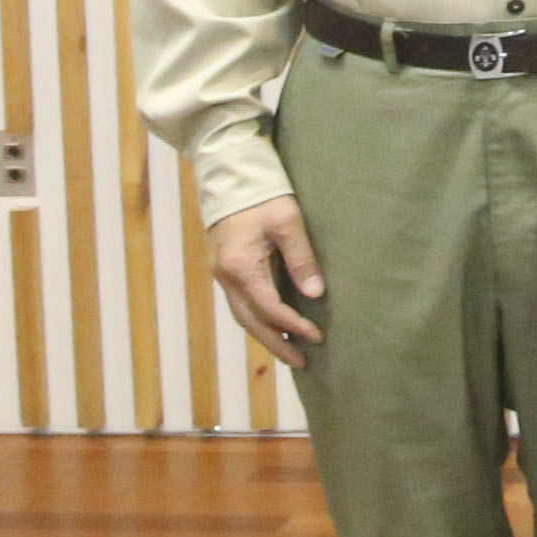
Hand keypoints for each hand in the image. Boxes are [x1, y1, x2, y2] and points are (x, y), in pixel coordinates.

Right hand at [206, 194, 326, 363]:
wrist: (229, 173)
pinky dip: (257, 320)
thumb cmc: (261, 193)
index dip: (293, 325)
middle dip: (276, 344)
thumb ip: (301, 258)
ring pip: (242, 316)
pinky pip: (240, 305)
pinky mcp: (225, 269)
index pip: (269, 308)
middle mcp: (225, 276)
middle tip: (301, 363)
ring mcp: (221, 274)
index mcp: (240, 266)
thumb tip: (315, 293)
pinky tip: (273, 326)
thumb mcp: (287, 222)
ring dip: (265, 335)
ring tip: (289, 352)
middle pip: (251, 322)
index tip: (316, 337)